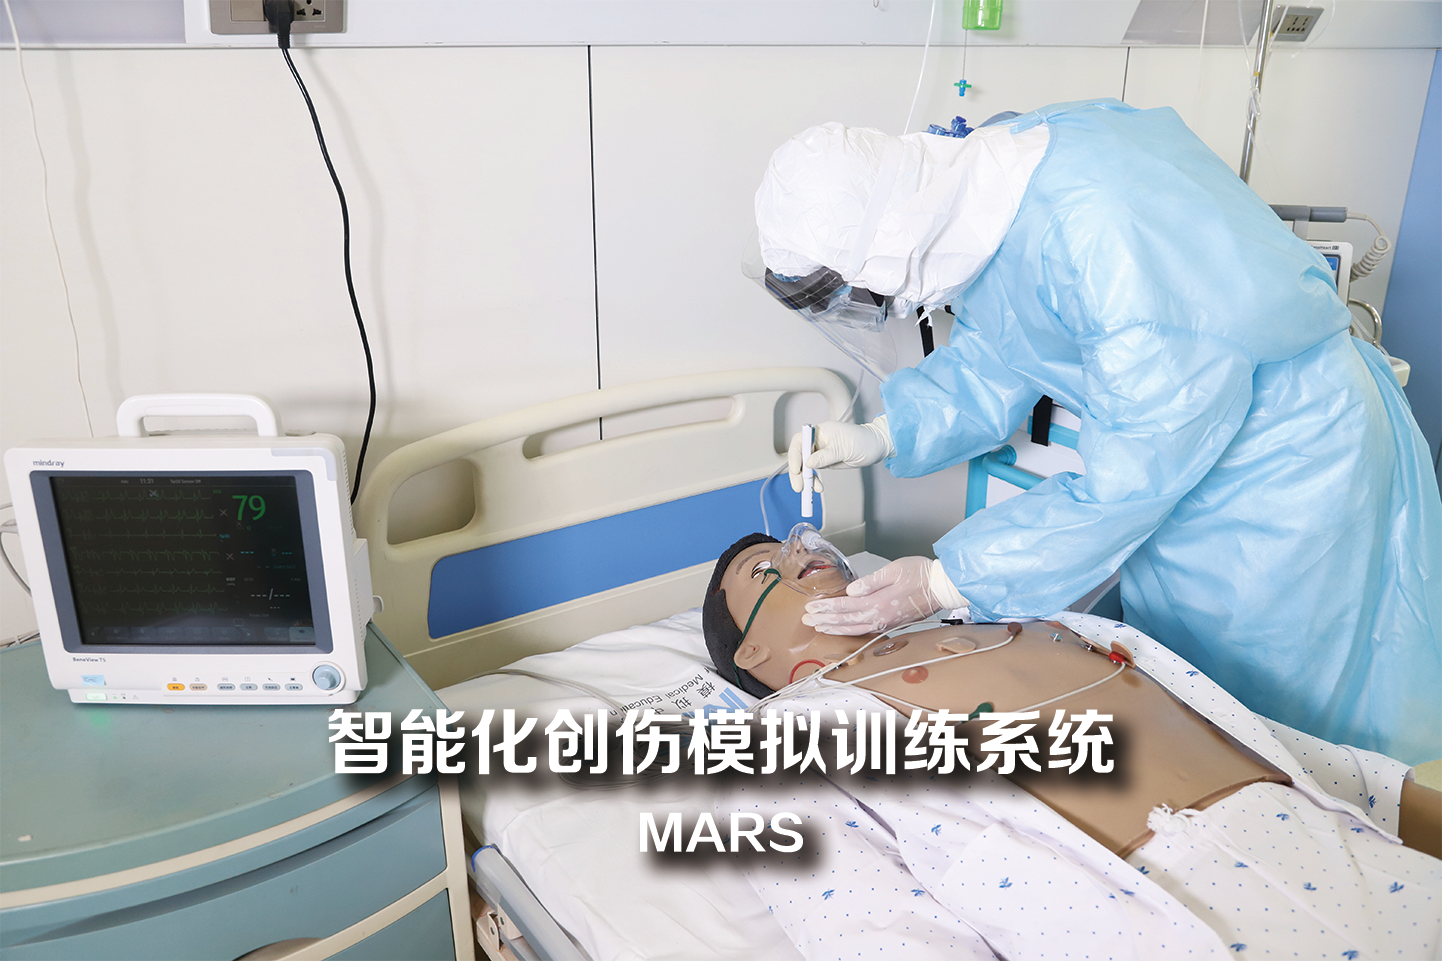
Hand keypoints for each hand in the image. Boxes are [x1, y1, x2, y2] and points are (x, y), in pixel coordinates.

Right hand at [787, 417, 893, 492]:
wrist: (875, 447)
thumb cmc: (863, 441)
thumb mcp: (844, 449)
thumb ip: (825, 456)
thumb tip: (808, 463)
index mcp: (821, 432)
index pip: (800, 441)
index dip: (794, 455)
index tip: (796, 469)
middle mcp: (817, 441)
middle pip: (800, 455)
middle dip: (798, 472)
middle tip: (799, 487)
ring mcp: (820, 451)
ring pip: (805, 466)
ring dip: (806, 479)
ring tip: (812, 490)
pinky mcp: (824, 460)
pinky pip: (814, 471)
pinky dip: (813, 480)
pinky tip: (817, 487)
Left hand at [802, 556, 966, 634]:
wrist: (943, 587)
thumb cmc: (920, 574)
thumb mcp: (893, 570)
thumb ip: (871, 582)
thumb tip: (851, 590)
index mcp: (878, 602)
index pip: (845, 607)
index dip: (826, 608)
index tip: (810, 607)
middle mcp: (881, 616)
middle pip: (846, 622)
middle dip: (824, 620)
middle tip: (807, 619)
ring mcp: (887, 622)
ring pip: (855, 630)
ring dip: (835, 628)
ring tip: (819, 627)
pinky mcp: (893, 623)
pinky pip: (866, 631)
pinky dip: (851, 631)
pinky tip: (844, 629)